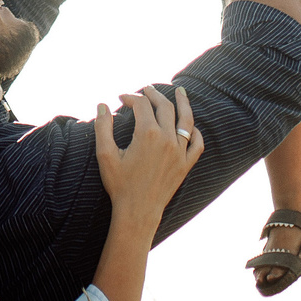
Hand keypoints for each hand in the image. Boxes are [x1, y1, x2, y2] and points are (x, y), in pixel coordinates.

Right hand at [94, 84, 203, 224]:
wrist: (137, 211)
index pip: (142, 105)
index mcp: (148, 134)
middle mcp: (167, 139)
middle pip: (165, 106)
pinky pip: (197, 144)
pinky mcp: (186, 165)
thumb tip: (102, 105)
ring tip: (181, 91)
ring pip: (186, 120)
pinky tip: (192, 126)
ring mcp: (180, 152)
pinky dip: (196, 132)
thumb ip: (102, 127)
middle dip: (154, 95)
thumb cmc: (119, 184)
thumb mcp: (105, 155)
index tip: (121, 99)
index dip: (131, 98)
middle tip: (147, 89)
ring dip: (183, 103)